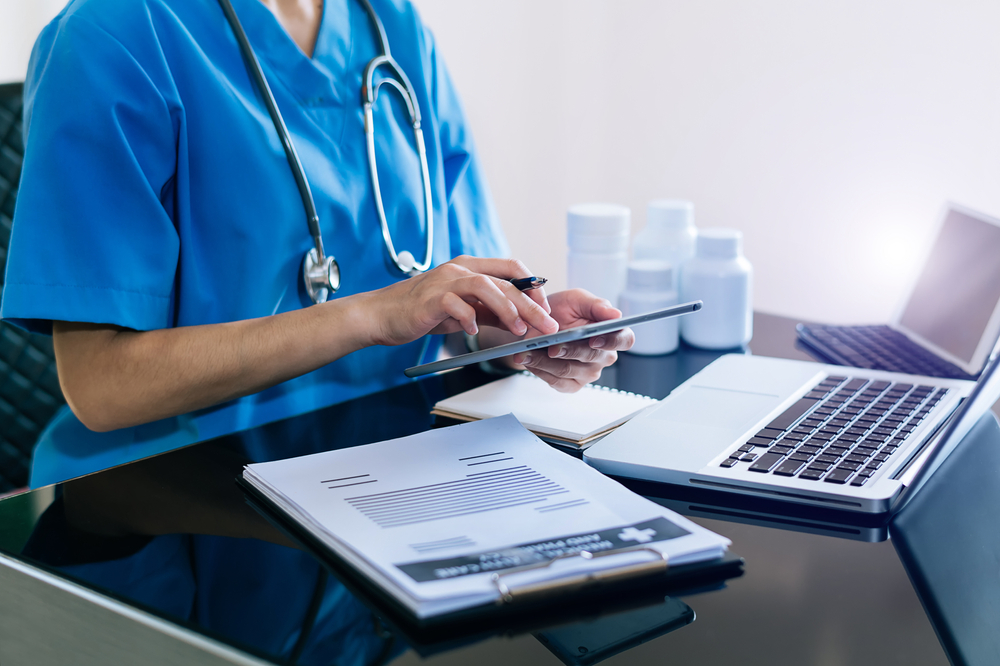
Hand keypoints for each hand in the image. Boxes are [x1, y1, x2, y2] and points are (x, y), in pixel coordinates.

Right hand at [357, 256, 558, 346]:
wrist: (381, 315)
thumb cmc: (421, 312)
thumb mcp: (463, 310)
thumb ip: (490, 312)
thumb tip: (521, 321)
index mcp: (470, 268)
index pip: (512, 268)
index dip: (533, 287)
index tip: (545, 310)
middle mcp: (459, 268)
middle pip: (505, 281)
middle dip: (531, 305)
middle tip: (547, 325)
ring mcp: (444, 281)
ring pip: (485, 286)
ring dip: (507, 308)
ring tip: (518, 330)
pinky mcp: (430, 298)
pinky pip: (456, 304)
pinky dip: (469, 318)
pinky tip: (474, 332)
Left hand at [510, 289, 633, 391]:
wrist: (538, 324)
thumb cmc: (563, 310)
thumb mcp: (577, 300)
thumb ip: (597, 305)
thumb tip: (616, 314)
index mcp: (612, 334)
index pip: (624, 340)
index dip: (611, 341)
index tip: (593, 339)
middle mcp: (603, 357)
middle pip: (592, 358)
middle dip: (570, 351)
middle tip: (552, 346)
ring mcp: (587, 373)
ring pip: (568, 370)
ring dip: (545, 361)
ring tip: (527, 352)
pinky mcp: (570, 385)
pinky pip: (556, 381)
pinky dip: (539, 370)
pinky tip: (528, 360)